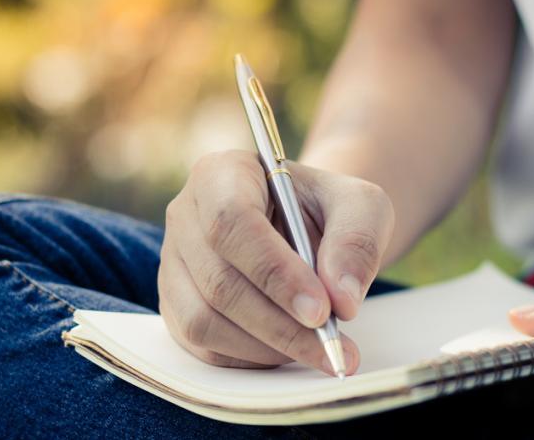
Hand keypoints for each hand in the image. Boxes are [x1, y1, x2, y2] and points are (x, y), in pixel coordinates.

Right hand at [157, 150, 394, 373]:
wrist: (304, 227)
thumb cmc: (326, 210)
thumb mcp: (360, 206)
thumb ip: (357, 241)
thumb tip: (341, 300)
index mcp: (221, 175)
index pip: (230, 222)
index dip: (273, 272)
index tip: (321, 310)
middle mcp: (184, 216)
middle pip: (218, 281)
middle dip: (280, 324)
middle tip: (333, 346)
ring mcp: (173, 264)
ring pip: (204, 320)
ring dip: (267, 347)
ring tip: (318, 350)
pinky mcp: (174, 306)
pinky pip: (202, 346)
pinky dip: (250, 359)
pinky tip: (289, 349)